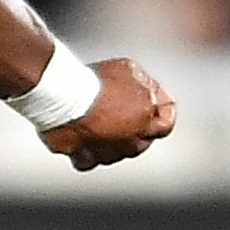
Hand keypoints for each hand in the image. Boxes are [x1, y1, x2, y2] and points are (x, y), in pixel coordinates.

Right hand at [39, 56, 175, 170]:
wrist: (63, 97)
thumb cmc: (95, 82)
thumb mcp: (129, 69)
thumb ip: (144, 85)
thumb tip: (147, 92)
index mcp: (146, 122)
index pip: (166, 123)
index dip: (163, 110)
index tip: (157, 103)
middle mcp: (130, 143)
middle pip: (141, 140)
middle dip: (136, 125)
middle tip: (123, 108)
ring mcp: (106, 154)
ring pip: (115, 152)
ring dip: (111, 139)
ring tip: (98, 119)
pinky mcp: (82, 158)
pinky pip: (88, 160)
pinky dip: (86, 151)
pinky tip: (83, 138)